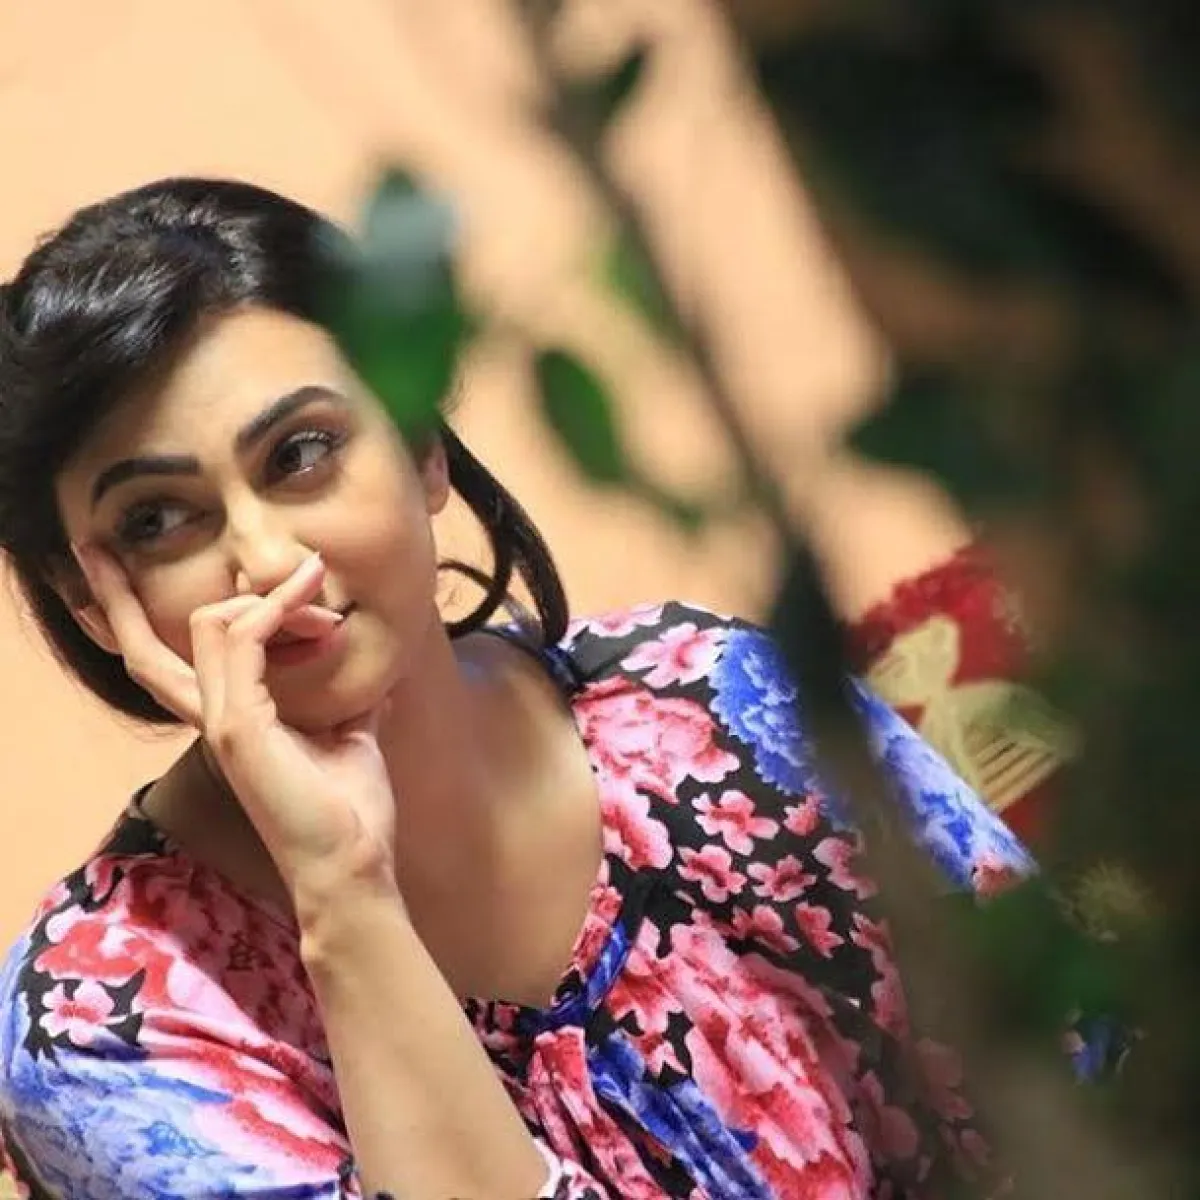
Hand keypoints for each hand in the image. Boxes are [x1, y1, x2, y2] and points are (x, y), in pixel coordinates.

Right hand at [74, 546, 399, 902]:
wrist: (352, 865)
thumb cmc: (349, 810)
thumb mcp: (350, 736)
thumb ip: (347, 701)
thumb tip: (374, 676)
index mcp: (230, 718)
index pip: (170, 660)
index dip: (153, 617)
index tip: (206, 578)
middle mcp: (212, 716)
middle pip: (146, 645)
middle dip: (123, 595)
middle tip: (115, 548)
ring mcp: (221, 720)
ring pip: (207, 624)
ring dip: (268, 594)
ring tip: (316, 584)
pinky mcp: (238, 725)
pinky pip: (245, 639)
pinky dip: (279, 610)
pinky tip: (318, 611)